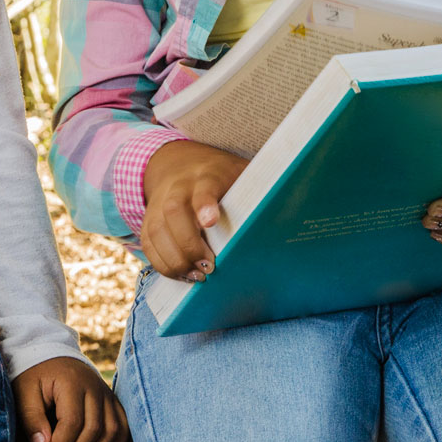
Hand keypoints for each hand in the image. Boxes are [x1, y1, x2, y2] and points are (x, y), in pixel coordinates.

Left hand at [12, 356, 128, 441]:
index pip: (72, 423)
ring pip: (112, 432)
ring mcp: (107, 394)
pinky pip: (122, 427)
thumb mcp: (24, 391)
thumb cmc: (35, 375)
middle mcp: (95, 387)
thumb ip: (32, 418)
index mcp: (72, 382)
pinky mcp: (112, 401)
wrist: (52, 354)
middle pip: (94, 430)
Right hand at [140, 140, 248, 280]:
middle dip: (188, 244)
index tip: (210, 222)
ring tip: (197, 277)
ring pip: (156, 231)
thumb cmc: (221, 176)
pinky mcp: (149, 220)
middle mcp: (178, 188)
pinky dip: (163, 264)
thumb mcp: (242, 174)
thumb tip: (292, 209)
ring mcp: (159, 203)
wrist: (179, 164)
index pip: (204, 187)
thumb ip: (259, 190)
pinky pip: (149, 244)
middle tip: (209, 267)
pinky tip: (182, 275)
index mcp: (206, 175)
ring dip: (175, 259)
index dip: (205, 204)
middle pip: (173, 212)